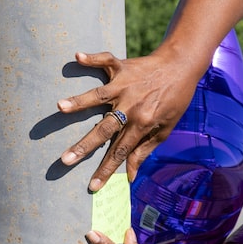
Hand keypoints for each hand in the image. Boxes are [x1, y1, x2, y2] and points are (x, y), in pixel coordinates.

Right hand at [57, 51, 198, 190]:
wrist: (182, 67)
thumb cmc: (175, 100)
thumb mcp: (165, 128)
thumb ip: (145, 150)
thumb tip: (129, 175)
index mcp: (142, 123)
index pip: (121, 151)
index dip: (106, 170)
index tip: (91, 186)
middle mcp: (131, 105)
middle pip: (105, 128)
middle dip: (84, 146)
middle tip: (64, 160)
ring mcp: (125, 85)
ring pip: (99, 95)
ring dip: (80, 101)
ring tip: (59, 107)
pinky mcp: (123, 67)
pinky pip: (106, 61)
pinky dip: (92, 58)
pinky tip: (77, 57)